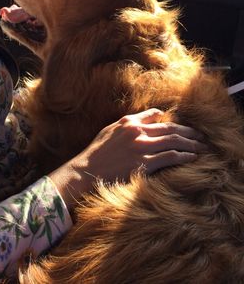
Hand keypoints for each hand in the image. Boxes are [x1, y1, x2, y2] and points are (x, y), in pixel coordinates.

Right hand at [49, 108, 206, 211]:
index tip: (183, 128)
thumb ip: (128, 123)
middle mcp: (136, 131)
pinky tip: (192, 157)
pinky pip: (169, 157)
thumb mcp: (110, 130)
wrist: (86, 171)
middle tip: (201, 136)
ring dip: (190, 143)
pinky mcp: (144, 163)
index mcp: (128, 122)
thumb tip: (151, 117)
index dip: (172, 121)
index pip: (155, 116)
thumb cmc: (96, 153)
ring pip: (173, 141)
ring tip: (202, 147)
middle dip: (188, 132)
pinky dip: (183, 156)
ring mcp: (141, 147)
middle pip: (169, 128)